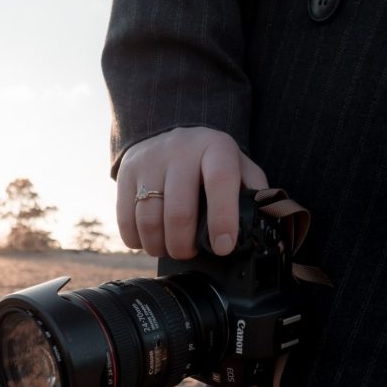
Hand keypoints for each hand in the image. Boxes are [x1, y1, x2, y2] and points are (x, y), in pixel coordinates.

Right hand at [115, 127, 268, 258]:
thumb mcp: (237, 165)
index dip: (222, 219)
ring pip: (149, 219)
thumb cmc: (207, 160)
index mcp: (215, 148)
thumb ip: (252, 190)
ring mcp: (149, 162)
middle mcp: (180, 151)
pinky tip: (147, 241)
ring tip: (168, 249)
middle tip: (188, 253)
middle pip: (178, 211)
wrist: (167, 133)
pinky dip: (136, 240)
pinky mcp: (125, 174)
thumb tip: (262, 223)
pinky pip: (126, 218)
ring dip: (159, 246)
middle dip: (184, 245)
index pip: (220, 182)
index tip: (222, 247)